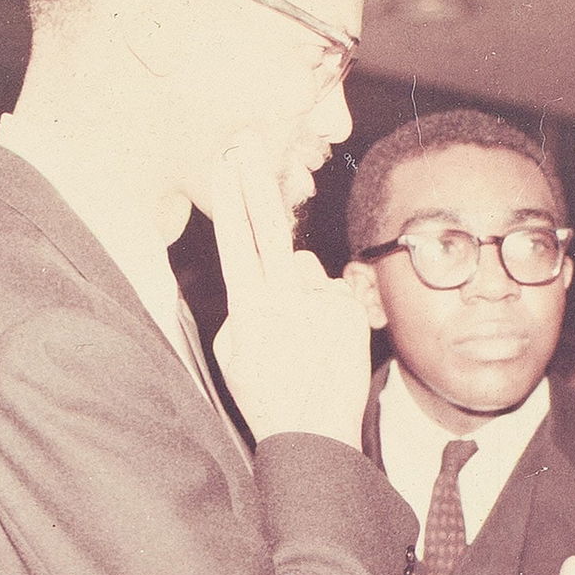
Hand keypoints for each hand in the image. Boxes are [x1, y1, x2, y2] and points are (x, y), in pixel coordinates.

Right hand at [208, 137, 371, 447]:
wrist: (314, 433)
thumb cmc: (268, 396)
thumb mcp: (232, 354)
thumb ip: (243, 305)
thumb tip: (262, 274)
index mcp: (248, 310)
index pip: (237, 242)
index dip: (230, 200)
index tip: (224, 164)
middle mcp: (285, 300)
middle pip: (270, 227)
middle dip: (255, 181)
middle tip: (247, 141)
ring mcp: (321, 303)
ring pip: (305, 269)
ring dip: (301, 290)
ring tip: (301, 338)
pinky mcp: (350, 310)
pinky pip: (334, 291)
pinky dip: (329, 311)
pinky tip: (324, 344)